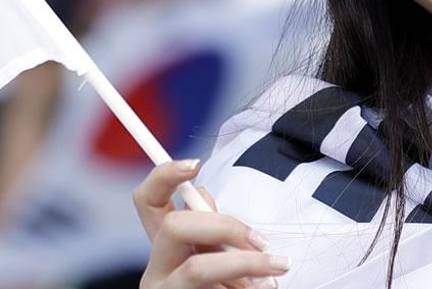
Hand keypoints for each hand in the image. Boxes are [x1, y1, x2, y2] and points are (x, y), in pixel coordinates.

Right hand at [134, 160, 290, 288]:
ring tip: (276, 270)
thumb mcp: (216, 253)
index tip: (195, 163)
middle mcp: (156, 270)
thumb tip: (204, 195)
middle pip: (174, 227)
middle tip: (261, 241)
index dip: (163, 176)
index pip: (147, 201)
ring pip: (198, 269)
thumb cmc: (225, 287)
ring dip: (245, 265)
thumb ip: (211, 228)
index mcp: (165, 246)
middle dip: (224, 226)